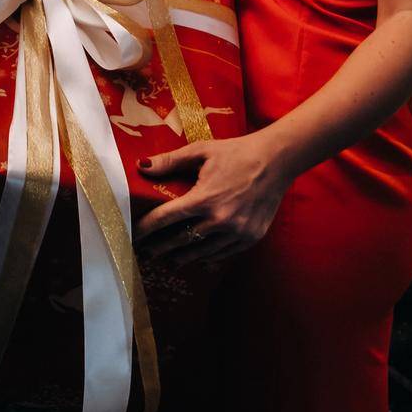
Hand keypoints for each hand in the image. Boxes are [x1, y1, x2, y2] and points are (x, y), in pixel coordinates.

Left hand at [133, 130, 294, 268]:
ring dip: (183, 257)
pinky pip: (223, 254)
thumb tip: (141, 166)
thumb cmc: (237, 152)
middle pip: (181, 241)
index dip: (146, 228)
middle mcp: (220, 220)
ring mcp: (237, 232)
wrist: (277, 160)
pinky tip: (198, 259)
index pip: (166, 219)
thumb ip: (170, 161)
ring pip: (202, 252)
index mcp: (205, 198)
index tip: (134, 235)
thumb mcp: (201, 151)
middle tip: (146, 253)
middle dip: (160, 248)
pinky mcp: (251, 237)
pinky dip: (208, 257)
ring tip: (169, 259)